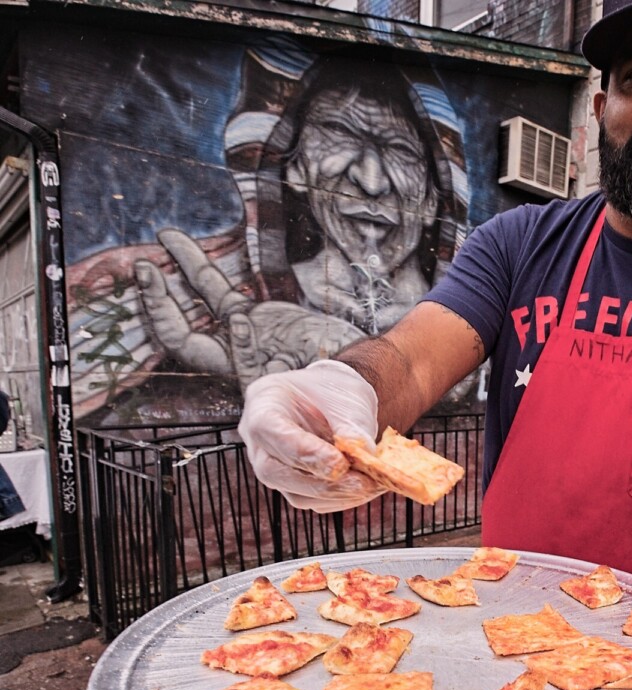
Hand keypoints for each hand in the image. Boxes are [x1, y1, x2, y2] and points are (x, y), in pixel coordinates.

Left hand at [134, 229, 365, 391]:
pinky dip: (196, 265)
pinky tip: (173, 241)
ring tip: (159, 242)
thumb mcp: (312, 370)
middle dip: (158, 299)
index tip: (161, 288)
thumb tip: (248, 332)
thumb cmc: (337, 377)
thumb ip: (285, 361)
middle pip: (181, 330)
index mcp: (239, 373)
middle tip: (144, 269)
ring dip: (177, 274)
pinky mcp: (255, 317)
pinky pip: (217, 290)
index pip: (191, 347)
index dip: (171, 320)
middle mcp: (234, 356)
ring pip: (199, 304)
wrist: (357, 368)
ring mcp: (243, 336)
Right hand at [238, 360, 384, 511]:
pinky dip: (343, 499)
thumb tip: (365, 454)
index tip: (341, 464)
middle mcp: (260, 444)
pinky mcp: (294, 487)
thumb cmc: (331, 390)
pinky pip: (315, 502)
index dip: (307, 453)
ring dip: (339, 495)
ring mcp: (274, 469)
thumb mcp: (346, 394)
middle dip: (324, 483)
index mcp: (263, 407)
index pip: (273, 433)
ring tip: (374, 484)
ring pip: (297, 494)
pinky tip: (368, 488)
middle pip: (277, 472)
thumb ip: (351, 423)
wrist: (329, 399)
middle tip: (364, 483)